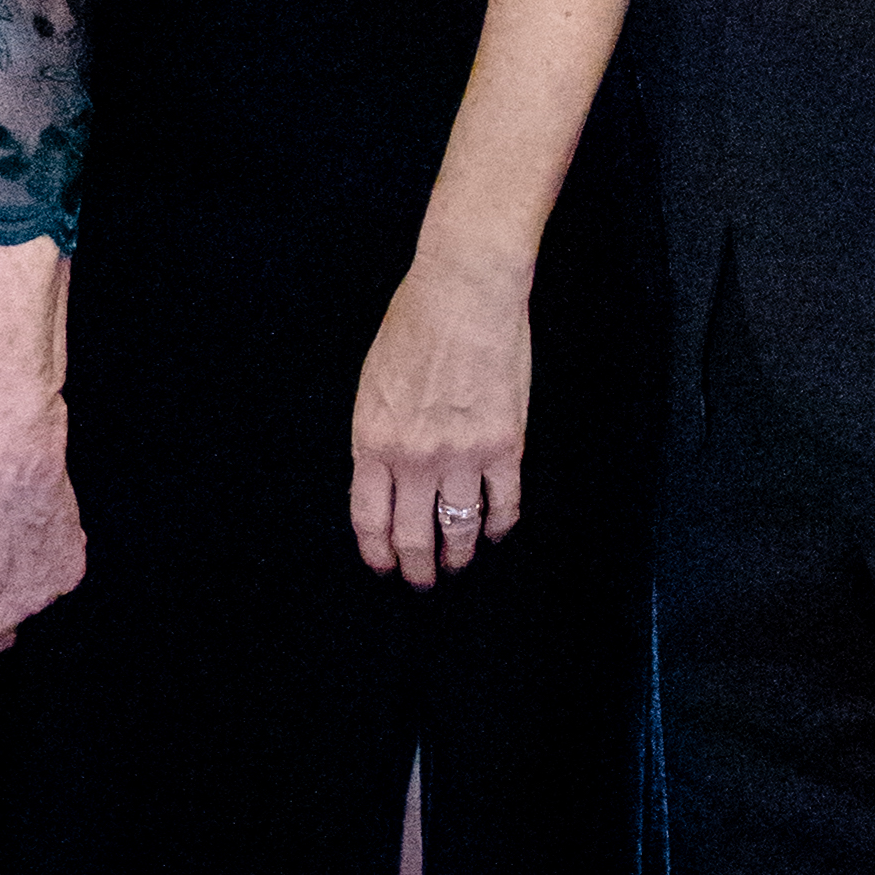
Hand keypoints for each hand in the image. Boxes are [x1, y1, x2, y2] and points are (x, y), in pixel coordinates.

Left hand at [348, 240, 533, 582]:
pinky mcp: (505, 447)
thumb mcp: (372, 382)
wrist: (465, 293)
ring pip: (459, 530)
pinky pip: (504, 505)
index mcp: (372, 439)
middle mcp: (413, 457)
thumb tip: (384, 477)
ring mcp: (461, 455)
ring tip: (457, 565)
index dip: (377, 553)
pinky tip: (497, 531)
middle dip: (416, 569)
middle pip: (412, 536)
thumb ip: (377, 434)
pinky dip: (501, 526)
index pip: (369, 518)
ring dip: (457, 556)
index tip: (383, 567)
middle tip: (422, 581)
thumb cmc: (414, 324)